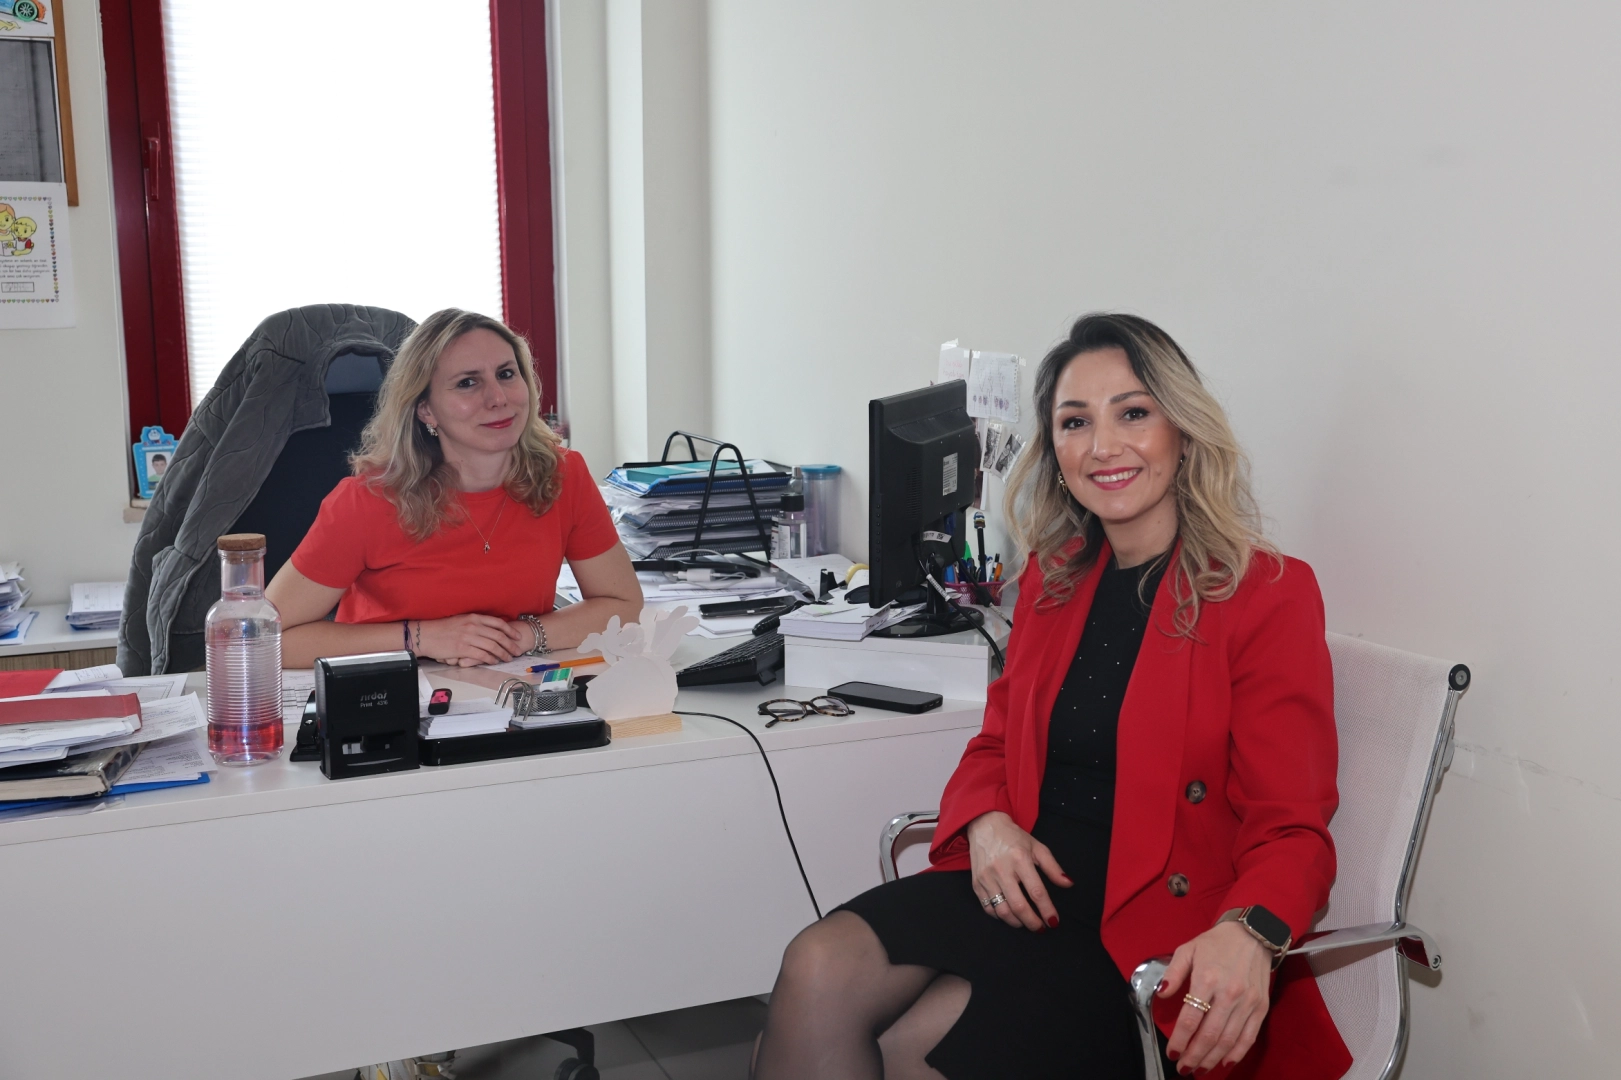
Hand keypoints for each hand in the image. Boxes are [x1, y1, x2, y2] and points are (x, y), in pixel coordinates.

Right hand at [418, 614, 527, 666]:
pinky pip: (482, 654)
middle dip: (510, 644)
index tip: (517, 637)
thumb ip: (475, 623)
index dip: (510, 630)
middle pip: (499, 635)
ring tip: (508, 658)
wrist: (425, 635)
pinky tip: (494, 661)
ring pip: (493, 646)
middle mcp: (473, 626)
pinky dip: (490, 659)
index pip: (498, 623)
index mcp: (474, 617)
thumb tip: (488, 630)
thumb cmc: (441, 629)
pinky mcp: (462, 648)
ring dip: (503, 653)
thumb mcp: (460, 620)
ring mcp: (468, 637)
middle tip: (517, 651)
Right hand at [965, 810, 1071, 931]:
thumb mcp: (1037, 847)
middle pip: (1018, 906)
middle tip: (1041, 929)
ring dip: (1016, 923)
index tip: (1054, 921)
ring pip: (1002, 911)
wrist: (984, 825)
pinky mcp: (976, 883)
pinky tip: (1009, 915)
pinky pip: (988, 908)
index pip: (1036, 891)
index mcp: (1020, 859)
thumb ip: (1053, 867)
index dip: (1046, 909)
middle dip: (1032, 922)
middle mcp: (1001, 869)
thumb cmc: (1013, 837)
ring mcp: (986, 878)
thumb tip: (1068, 884)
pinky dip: (1000, 916)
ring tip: (1025, 923)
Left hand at [1158, 921, 1272, 1073]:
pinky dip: (1237, 1053)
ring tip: (1200, 1069)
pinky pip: (1249, 1037)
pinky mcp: (1261, 1007)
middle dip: (1194, 1055)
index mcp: (1208, 978)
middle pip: (1210, 1034)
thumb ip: (1173, 972)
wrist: (1253, 934)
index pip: (1191, 1018)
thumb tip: (1161, 993)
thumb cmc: (1217, 942)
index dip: (1180, 1040)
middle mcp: (1229, 993)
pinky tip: (1224, 1062)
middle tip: (1183, 1068)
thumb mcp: (1187, 949)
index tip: (1172, 1052)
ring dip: (1212, 1059)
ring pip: (1229, 1040)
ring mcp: (1248, 1002)